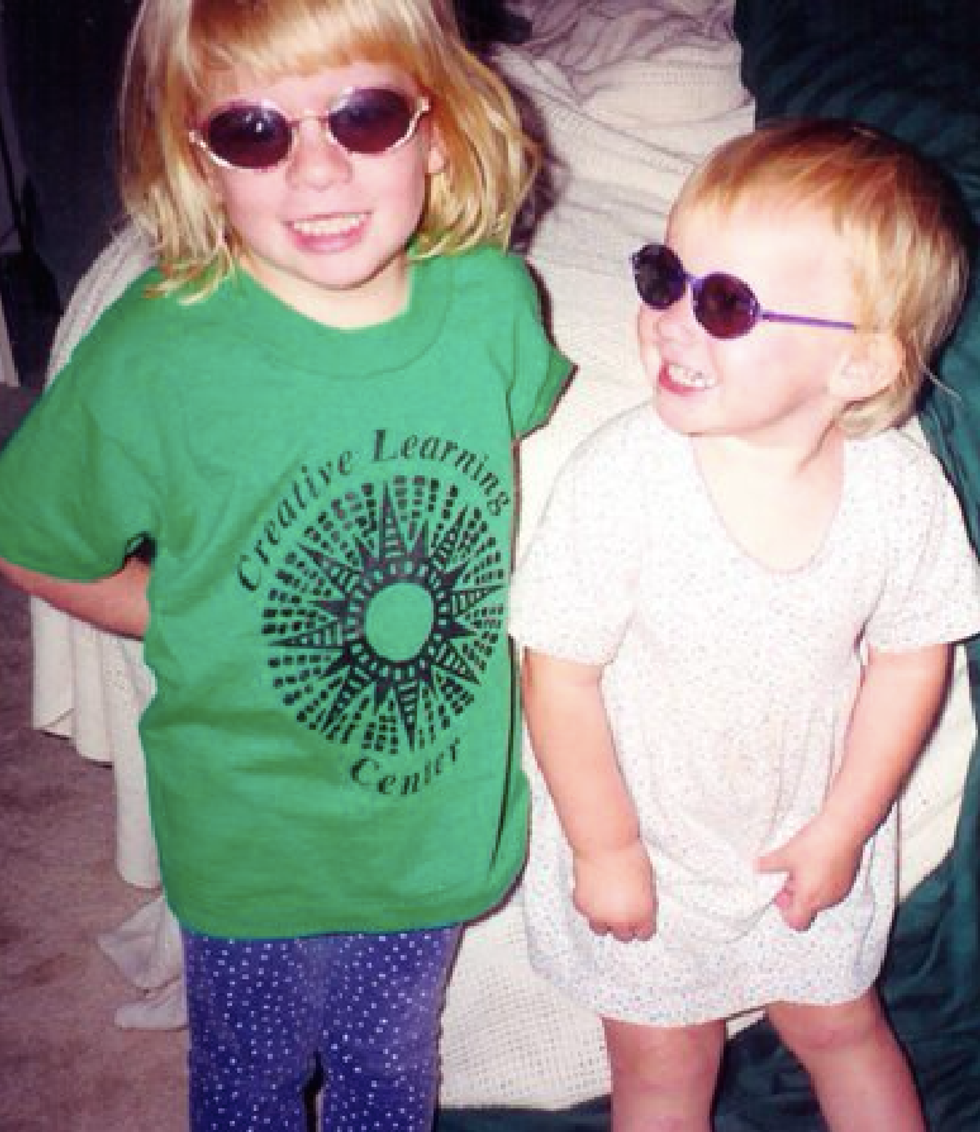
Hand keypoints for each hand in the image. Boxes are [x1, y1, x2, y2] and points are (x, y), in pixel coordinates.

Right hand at [572, 841, 655, 941]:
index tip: (639, 922)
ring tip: (604, 907)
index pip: (644, 933)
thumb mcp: (646, 881)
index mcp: (642, 914)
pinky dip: (588, 906)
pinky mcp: (583, 906)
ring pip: (601, 929)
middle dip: (623, 925)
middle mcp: (621, 920)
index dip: (642, 926)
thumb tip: (636, 907)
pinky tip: (592, 893)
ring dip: (603, 920)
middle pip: (623, 936)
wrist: (605, 844)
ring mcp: (600, 915)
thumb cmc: (629, 854)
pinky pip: (586, 913)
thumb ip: (641, 900)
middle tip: (621, 912)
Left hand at [756, 817, 864, 931]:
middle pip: (807, 908)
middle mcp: (827, 900)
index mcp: (810, 899)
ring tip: (801, 864)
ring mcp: (840, 890)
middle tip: (787, 874)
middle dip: (794, 894)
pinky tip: (816, 859)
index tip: (779, 892)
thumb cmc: (817, 844)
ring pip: (820, 897)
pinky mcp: (849, 879)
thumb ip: (768, 864)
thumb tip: (757, 866)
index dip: (784, 910)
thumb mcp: (785, 854)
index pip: (797, 922)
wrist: (844, 829)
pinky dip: (822, 880)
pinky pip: (831, 887)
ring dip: (808, 886)